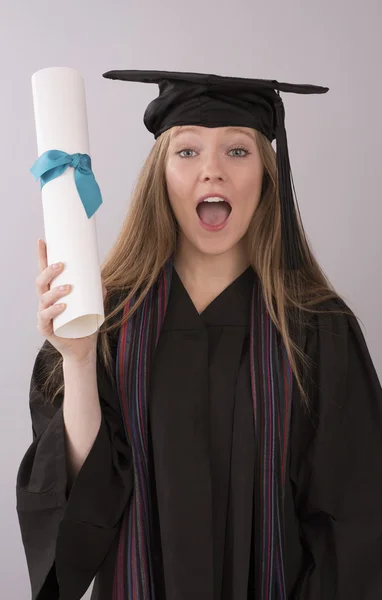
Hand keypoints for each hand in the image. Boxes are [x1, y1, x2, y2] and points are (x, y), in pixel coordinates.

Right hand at [36, 238, 106, 363]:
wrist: (83, 348)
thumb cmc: (86, 323)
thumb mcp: (95, 303)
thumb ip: (98, 290)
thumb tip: (102, 277)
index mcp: (53, 292)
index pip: (45, 271)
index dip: (42, 257)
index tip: (42, 241)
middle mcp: (45, 302)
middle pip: (41, 282)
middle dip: (49, 271)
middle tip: (61, 265)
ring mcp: (44, 315)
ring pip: (43, 299)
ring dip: (54, 291)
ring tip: (68, 288)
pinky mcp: (46, 329)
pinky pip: (46, 318)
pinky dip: (54, 311)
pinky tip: (62, 306)